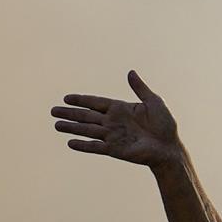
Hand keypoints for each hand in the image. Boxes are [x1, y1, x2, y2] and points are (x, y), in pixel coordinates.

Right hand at [52, 72, 185, 167]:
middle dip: (70, 113)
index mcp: (120, 109)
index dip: (81, 100)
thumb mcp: (153, 101)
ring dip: (71, 128)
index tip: (66, 98)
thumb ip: (139, 88)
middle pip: (86, 116)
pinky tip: (70, 142)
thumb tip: (130, 72)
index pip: (95, 103)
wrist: (169, 148)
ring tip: (56, 125)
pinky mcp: (114, 150)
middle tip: (53, 111)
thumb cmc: (164, 125)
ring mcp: (112, 136)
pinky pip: (95, 147)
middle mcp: (112, 122)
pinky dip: (83, 145)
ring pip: (87, 130)